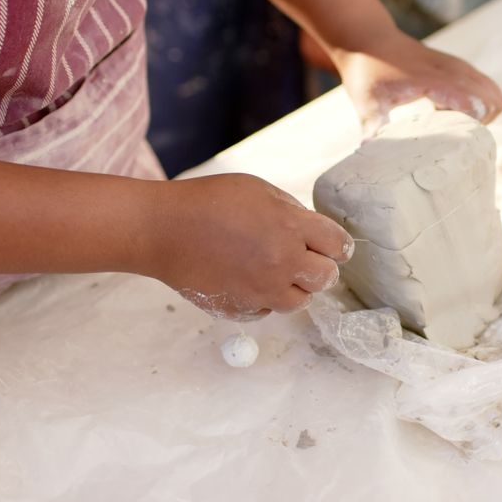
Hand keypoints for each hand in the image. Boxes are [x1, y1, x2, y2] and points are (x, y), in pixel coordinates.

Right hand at [143, 174, 352, 320]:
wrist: (163, 230)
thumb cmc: (209, 202)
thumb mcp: (259, 190)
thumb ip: (292, 212)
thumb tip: (314, 231)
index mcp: (291, 227)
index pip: (338, 246)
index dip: (335, 244)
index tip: (328, 245)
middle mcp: (282, 263)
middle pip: (326, 278)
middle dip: (318, 267)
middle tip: (301, 257)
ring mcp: (261, 291)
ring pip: (300, 301)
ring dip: (293, 287)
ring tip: (271, 268)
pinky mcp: (241, 310)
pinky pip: (267, 310)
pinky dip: (263, 298)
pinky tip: (244, 277)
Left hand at [332, 30, 501, 135]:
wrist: (369, 38)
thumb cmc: (368, 72)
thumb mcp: (366, 100)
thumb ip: (374, 126)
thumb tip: (371, 151)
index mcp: (433, 81)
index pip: (474, 105)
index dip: (470, 129)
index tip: (450, 142)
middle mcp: (452, 71)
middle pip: (493, 101)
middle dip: (481, 126)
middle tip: (454, 138)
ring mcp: (458, 66)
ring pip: (493, 93)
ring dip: (483, 114)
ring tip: (454, 126)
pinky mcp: (458, 66)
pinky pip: (485, 87)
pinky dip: (479, 104)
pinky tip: (451, 113)